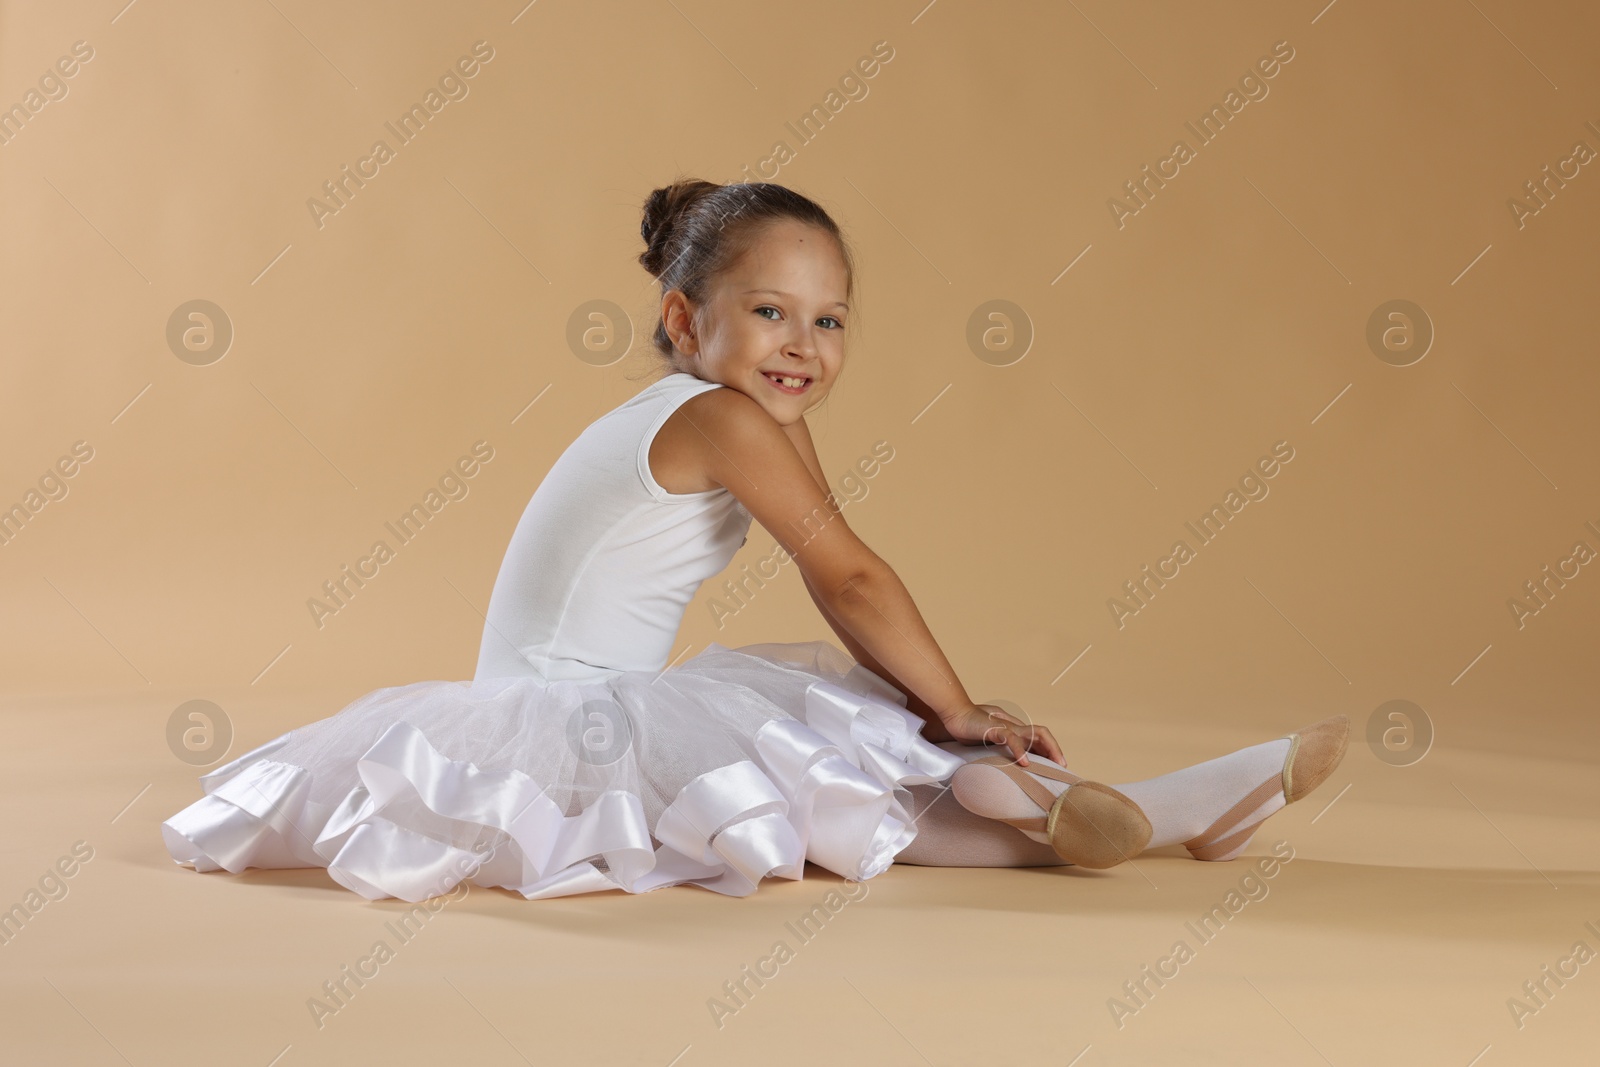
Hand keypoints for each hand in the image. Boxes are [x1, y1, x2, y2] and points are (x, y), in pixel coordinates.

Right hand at [937, 703, 1064, 766]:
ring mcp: (1006, 726)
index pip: (1037, 736)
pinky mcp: (995, 729)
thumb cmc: (968, 726)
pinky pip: (1012, 739)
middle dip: (1055, 749)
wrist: (953, 714)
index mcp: (1012, 727)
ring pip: (1035, 734)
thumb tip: (1008, 759)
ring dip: (1048, 749)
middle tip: (1061, 766)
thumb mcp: (988, 738)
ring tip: (1054, 764)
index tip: (1054, 764)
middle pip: (1042, 733)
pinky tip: (1025, 763)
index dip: (1048, 749)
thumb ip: (999, 744)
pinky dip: (1021, 751)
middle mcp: (1013, 725)